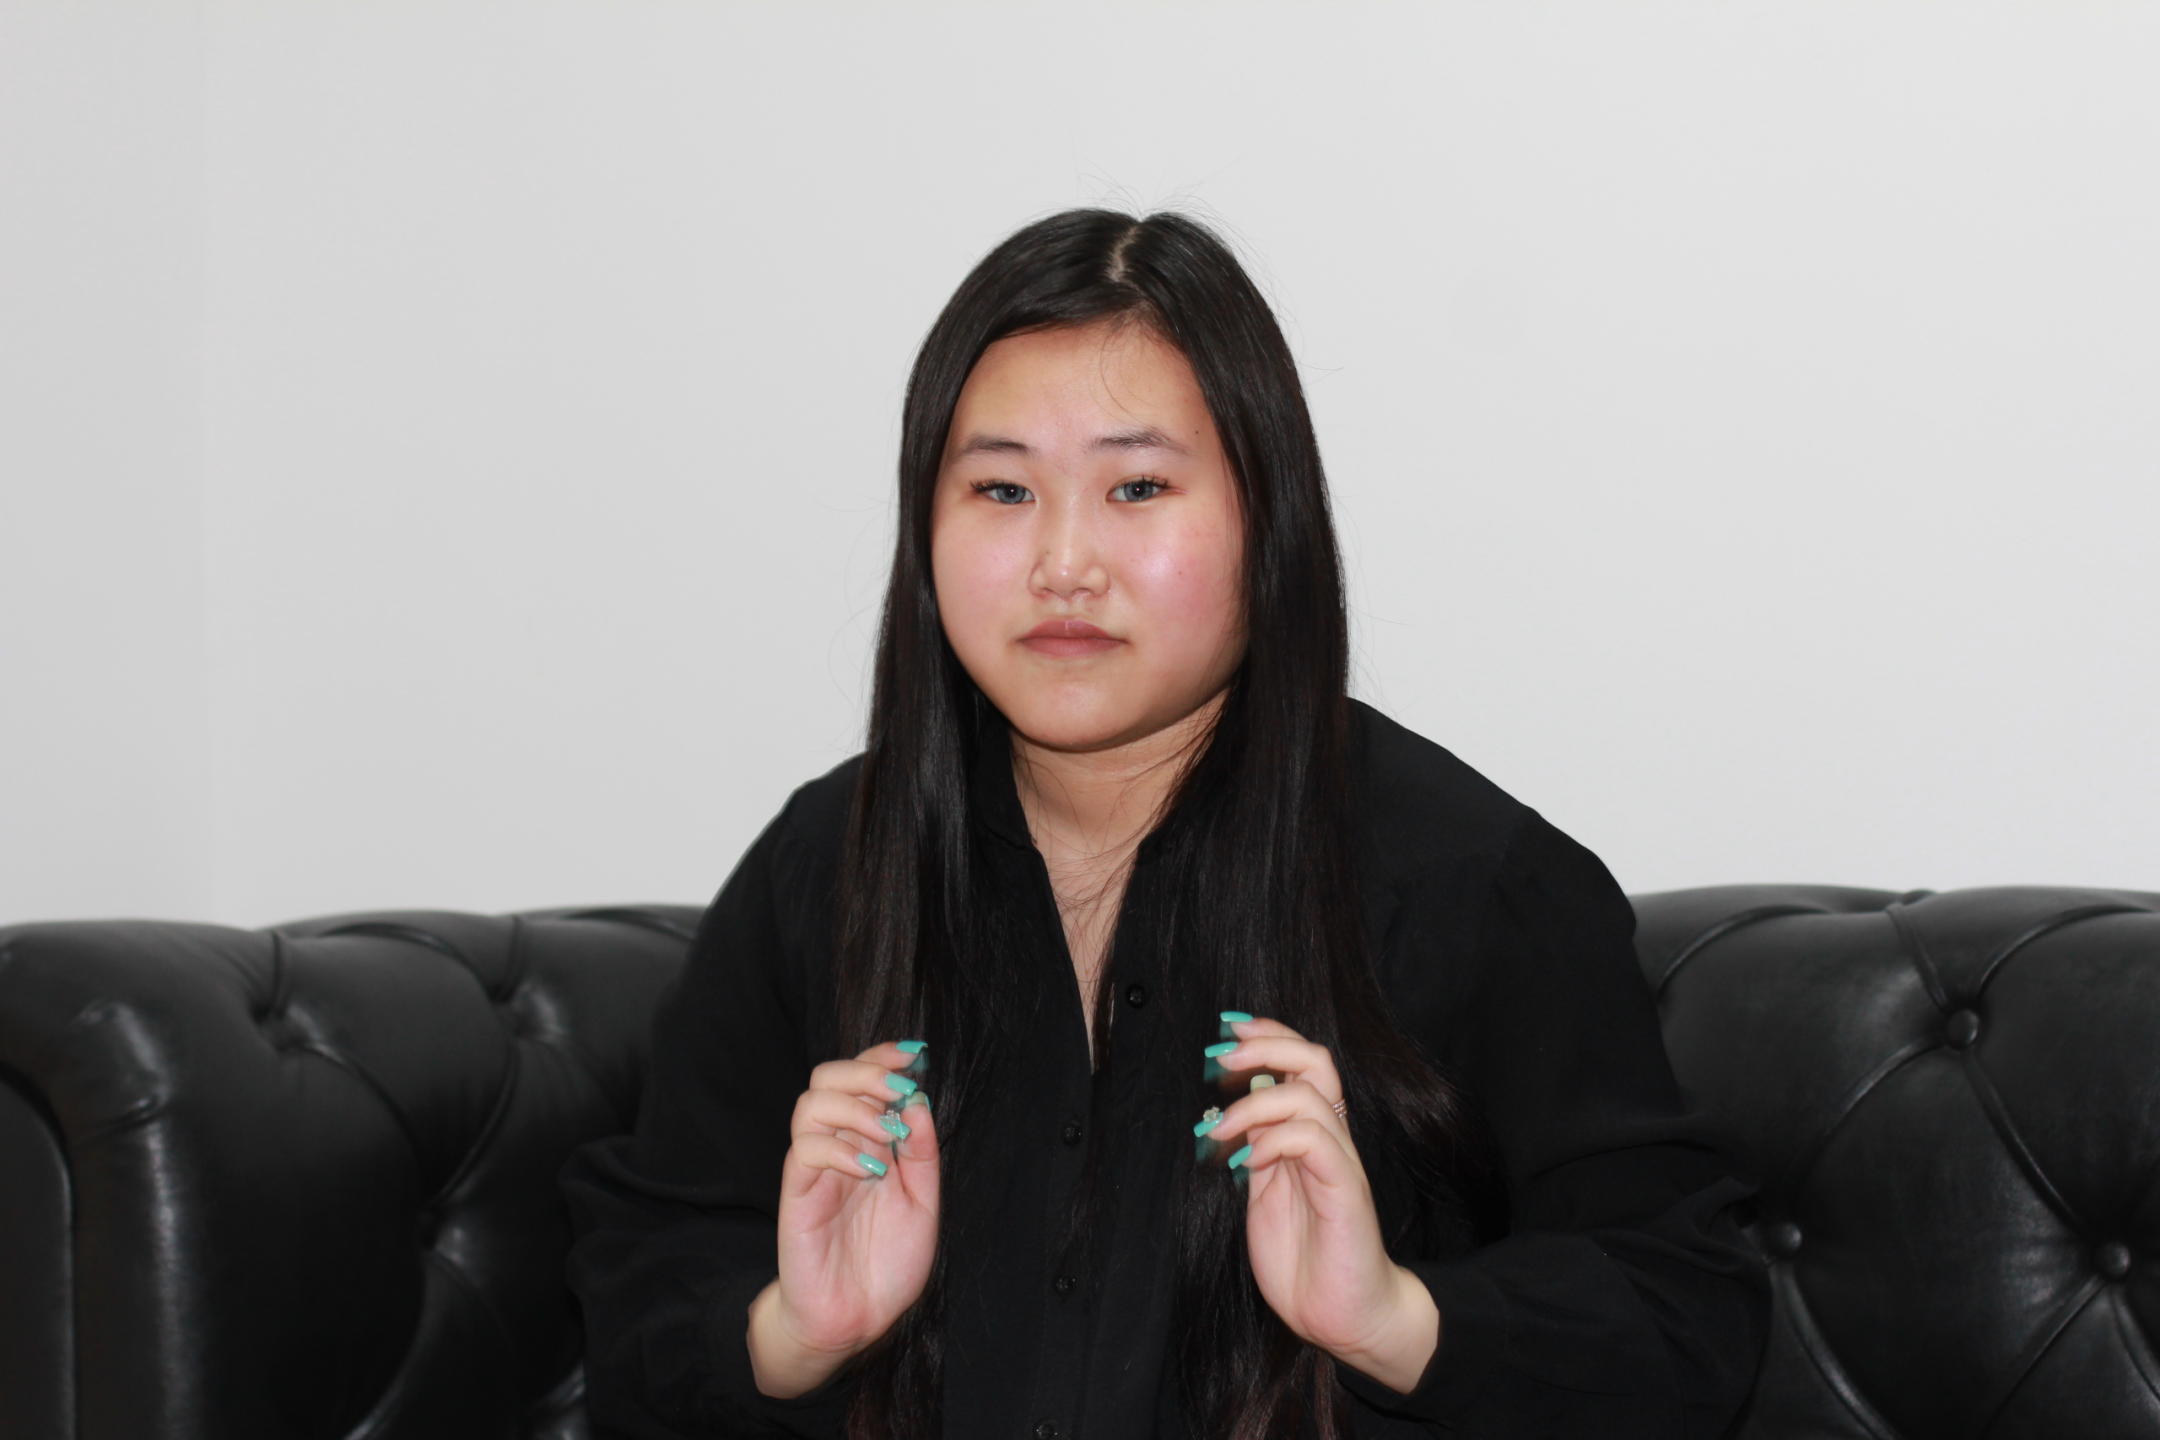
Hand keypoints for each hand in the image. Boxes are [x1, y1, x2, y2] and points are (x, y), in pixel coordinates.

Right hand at [770, 1039, 940, 1363]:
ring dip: (855, 1107)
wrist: (857, 1319)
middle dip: (867, 1071)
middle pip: (828, 1076)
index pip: (862, 1077)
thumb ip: (922, 1156)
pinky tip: (869, 1170)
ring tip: (887, 1134)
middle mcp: (839, 1145)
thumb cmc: (887, 1263)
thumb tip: (918, 1102)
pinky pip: (804, 1151)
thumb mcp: (923, 1204)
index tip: (915, 1054)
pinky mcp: (797, 1194)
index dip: (883, 1055)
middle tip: (899, 1089)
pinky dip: (839, 1148)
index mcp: (869, 1140)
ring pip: (811, 1104)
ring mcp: (815, 1168)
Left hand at [1202, 1016, 1437, 1387]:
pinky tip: (1247, 1160)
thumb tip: (1225, 1110)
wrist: (1343, 1317)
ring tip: (1219, 1131)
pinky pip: (1314, 1140)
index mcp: (1310, 1136)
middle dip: (1267, 1046)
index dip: (1269, 1036)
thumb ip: (1253, 1151)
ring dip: (1254, 1102)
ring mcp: (1340, 1162)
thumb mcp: (1263, 1195)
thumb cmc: (1304, 1259)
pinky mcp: (1346, 1189)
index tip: (1228, 1028)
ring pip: (1310, 1094)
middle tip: (1220, 1057)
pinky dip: (1273, 1138)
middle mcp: (1330, 1139)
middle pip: (1315, 1060)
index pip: (1302, 1063)